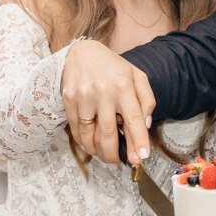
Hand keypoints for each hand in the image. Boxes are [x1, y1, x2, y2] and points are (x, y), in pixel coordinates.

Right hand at [61, 40, 154, 163]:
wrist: (83, 52)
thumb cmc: (114, 67)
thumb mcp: (137, 77)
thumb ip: (147, 99)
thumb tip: (145, 124)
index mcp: (124, 86)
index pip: (134, 119)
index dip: (139, 140)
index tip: (142, 157)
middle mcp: (104, 91)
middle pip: (109, 132)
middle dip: (114, 154)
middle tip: (118, 163)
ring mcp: (84, 96)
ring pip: (89, 134)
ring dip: (97, 151)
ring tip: (104, 157)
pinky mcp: (69, 99)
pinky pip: (76, 128)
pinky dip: (83, 142)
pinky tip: (90, 146)